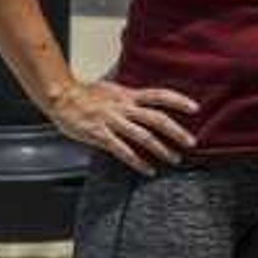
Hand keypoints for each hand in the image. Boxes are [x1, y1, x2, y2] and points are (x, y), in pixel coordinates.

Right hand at [44, 77, 198, 173]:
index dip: (178, 101)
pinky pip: (122, 150)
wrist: (62, 97)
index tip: (195, 108)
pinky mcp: (100, 135)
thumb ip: (129, 95)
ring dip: (161, 149)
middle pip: (156, 118)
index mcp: (128, 95)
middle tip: (191, 142)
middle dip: (176, 131)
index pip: (159, 95)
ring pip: (143, 136)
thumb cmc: (85, 93)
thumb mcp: (112, 88)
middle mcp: (124, 107)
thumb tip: (143, 97)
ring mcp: (112, 121)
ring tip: (175, 159)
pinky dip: (137, 162)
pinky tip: (148, 170)